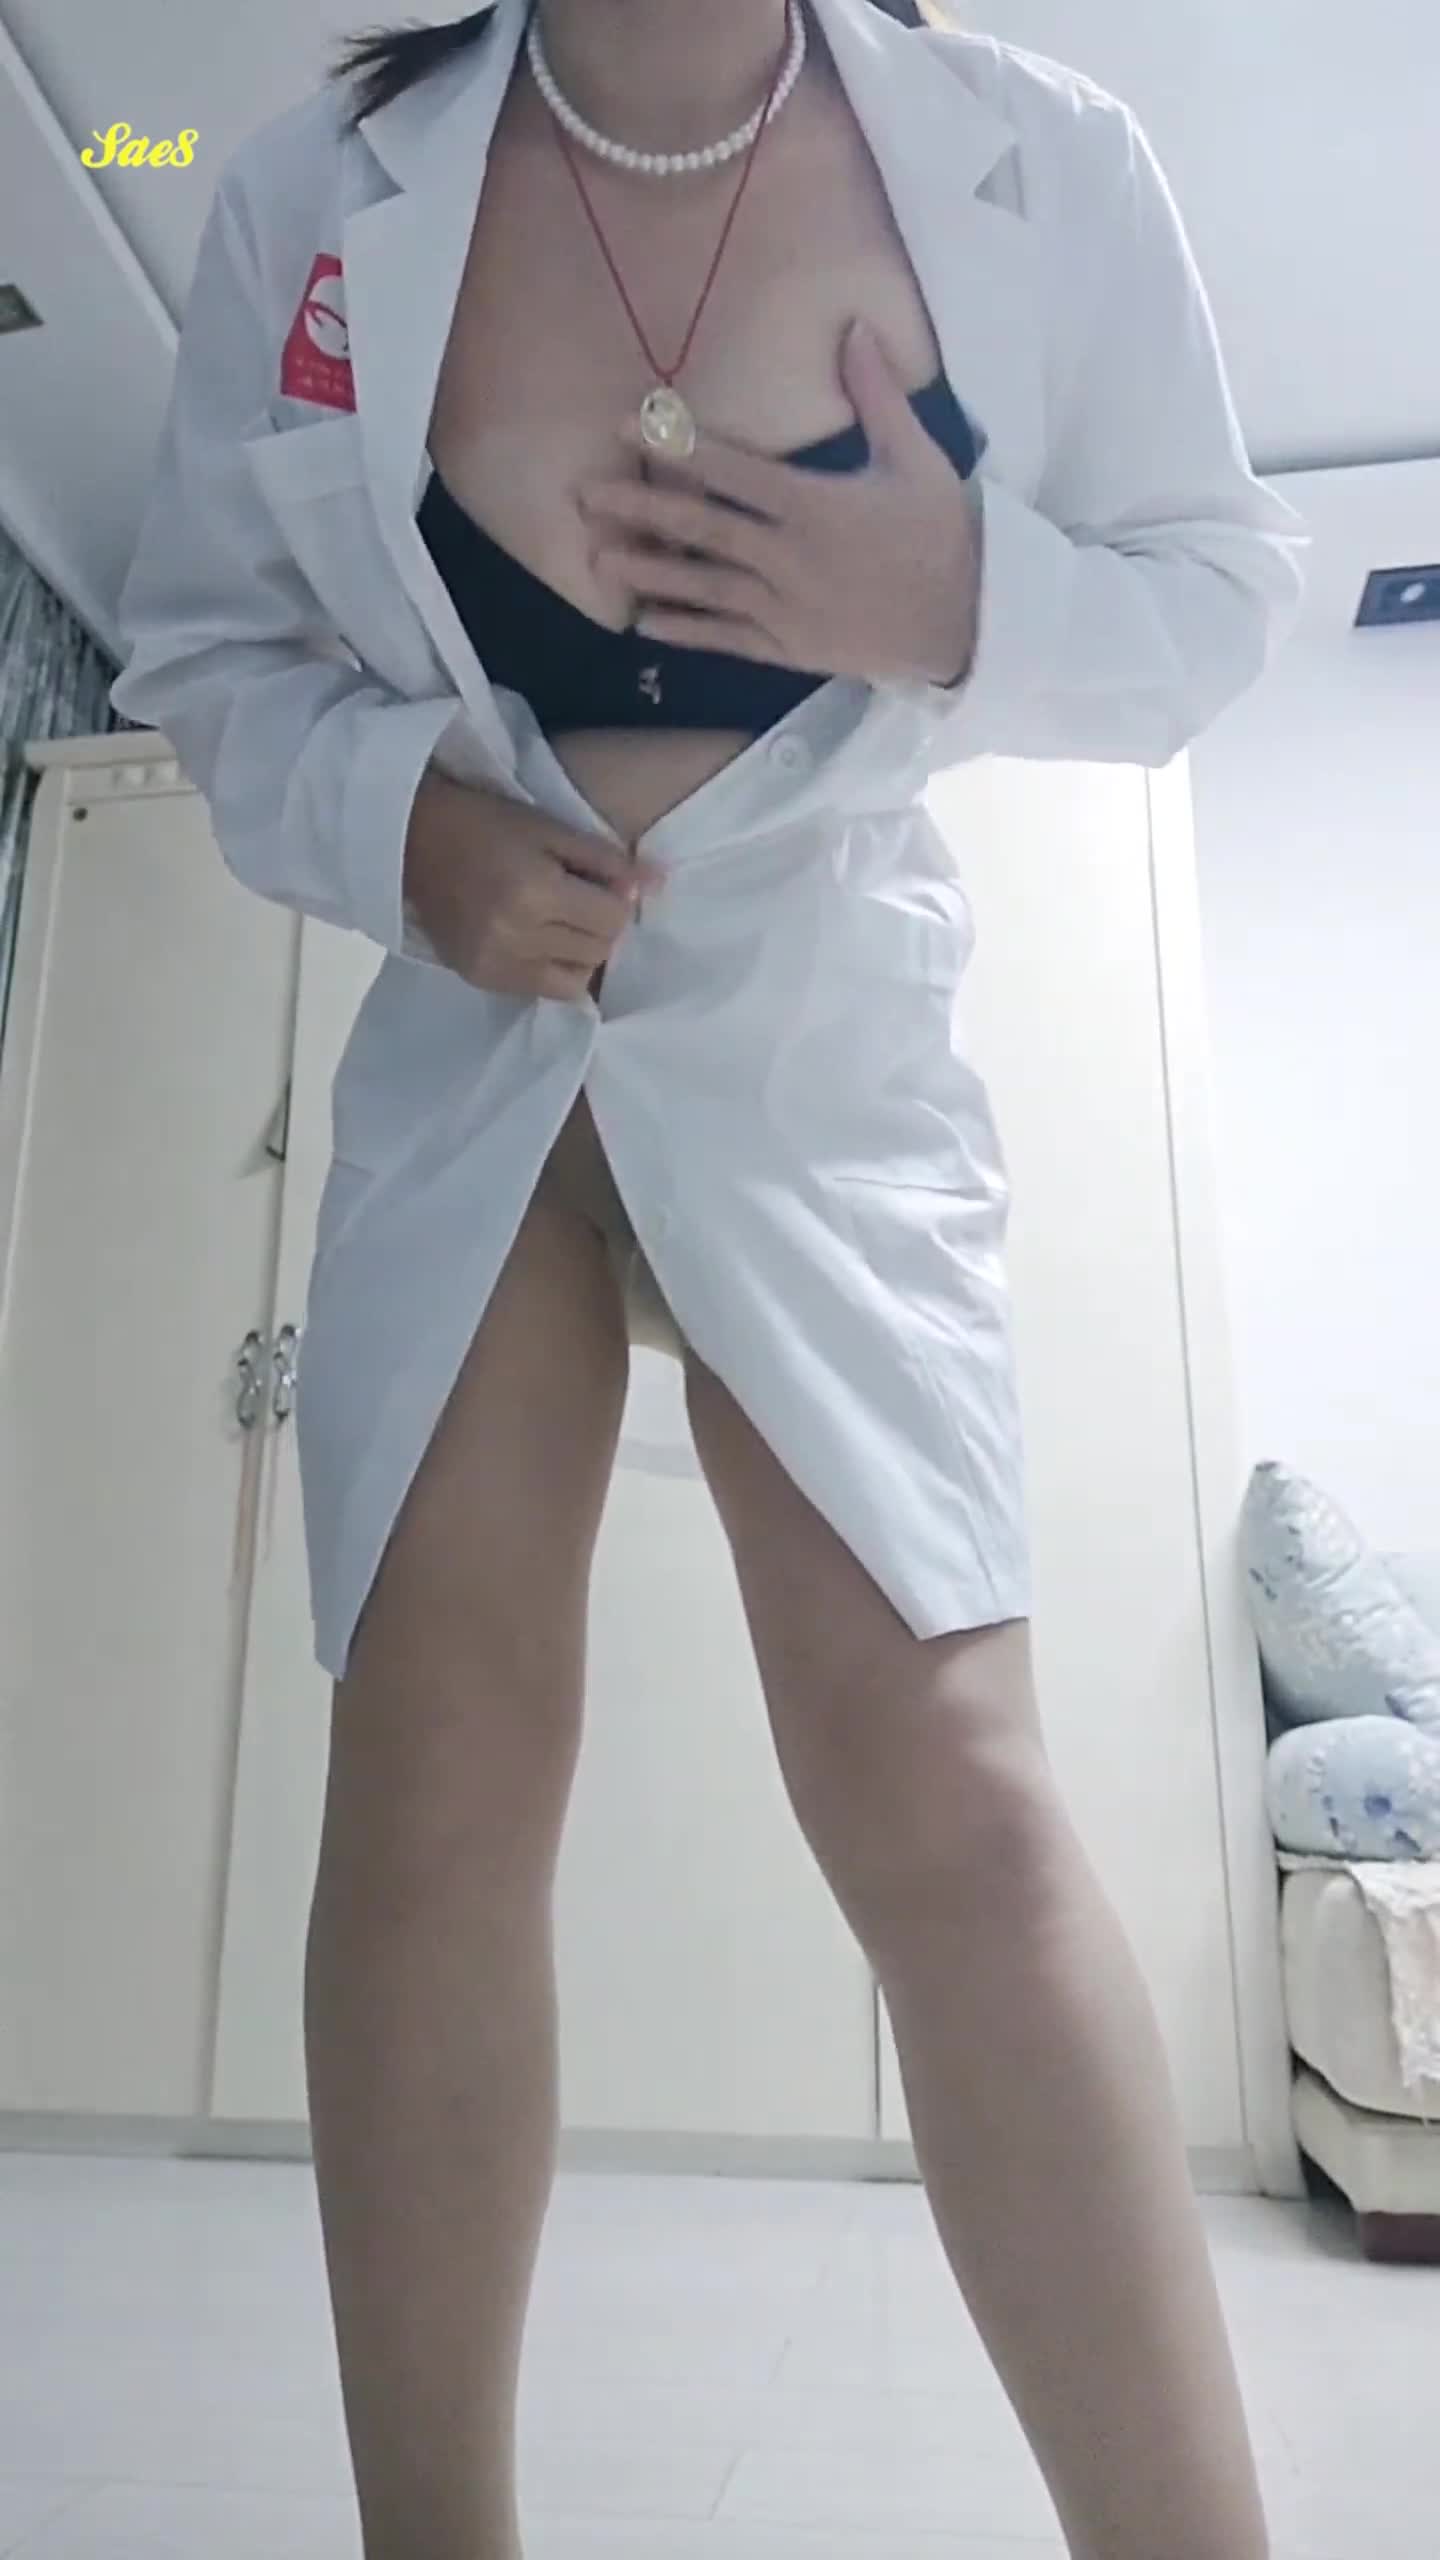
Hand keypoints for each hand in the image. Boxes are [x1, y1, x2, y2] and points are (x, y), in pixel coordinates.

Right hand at [402, 770, 664, 1003]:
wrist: (413, 841)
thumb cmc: (487, 825)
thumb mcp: (551, 828)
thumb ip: (605, 860)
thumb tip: (656, 884)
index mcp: (536, 892)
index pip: (611, 920)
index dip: (615, 900)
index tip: (599, 883)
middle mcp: (517, 937)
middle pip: (597, 951)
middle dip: (599, 926)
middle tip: (578, 899)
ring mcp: (496, 965)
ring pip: (575, 979)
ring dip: (579, 952)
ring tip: (558, 923)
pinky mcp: (482, 980)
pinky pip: (542, 991)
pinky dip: (551, 969)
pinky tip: (536, 941)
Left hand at [579, 320, 980, 688]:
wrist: (966, 624)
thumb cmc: (943, 536)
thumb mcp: (917, 459)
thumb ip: (878, 395)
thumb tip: (854, 326)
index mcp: (813, 505)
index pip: (730, 470)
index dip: (676, 447)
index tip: (629, 429)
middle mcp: (788, 557)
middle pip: (700, 529)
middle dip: (639, 510)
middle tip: (584, 495)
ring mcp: (784, 608)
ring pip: (702, 586)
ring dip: (648, 572)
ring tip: (598, 559)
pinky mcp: (789, 647)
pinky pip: (725, 638)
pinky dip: (684, 630)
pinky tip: (643, 623)